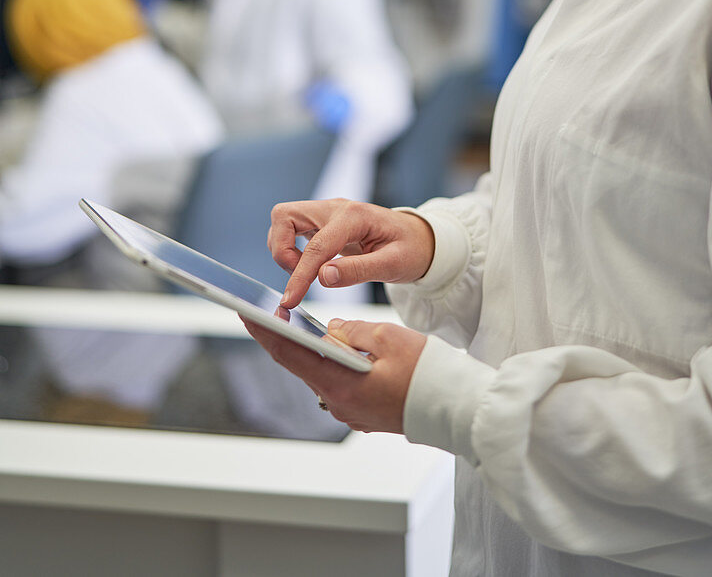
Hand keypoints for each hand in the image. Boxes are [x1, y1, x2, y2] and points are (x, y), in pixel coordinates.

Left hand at [242, 315, 426, 433]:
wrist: (456, 409)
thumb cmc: (426, 372)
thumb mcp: (387, 337)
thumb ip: (351, 330)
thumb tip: (332, 329)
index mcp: (338, 383)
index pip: (289, 353)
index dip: (264, 330)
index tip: (244, 311)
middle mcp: (338, 403)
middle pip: (302, 364)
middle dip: (286, 336)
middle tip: (268, 310)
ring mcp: (351, 411)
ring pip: (322, 372)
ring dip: (313, 349)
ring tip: (300, 323)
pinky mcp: (363, 412)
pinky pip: (339, 382)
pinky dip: (333, 362)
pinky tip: (337, 346)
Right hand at [269, 198, 434, 308]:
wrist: (419, 238)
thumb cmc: (410, 249)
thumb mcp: (393, 265)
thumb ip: (357, 271)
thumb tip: (322, 277)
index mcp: (354, 216)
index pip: (316, 246)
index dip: (300, 275)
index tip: (290, 301)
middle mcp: (335, 208)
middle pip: (284, 216)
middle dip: (282, 250)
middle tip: (300, 276)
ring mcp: (327, 213)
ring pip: (284, 221)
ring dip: (285, 250)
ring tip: (308, 273)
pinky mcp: (322, 222)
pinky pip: (292, 229)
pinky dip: (291, 249)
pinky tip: (310, 266)